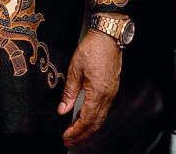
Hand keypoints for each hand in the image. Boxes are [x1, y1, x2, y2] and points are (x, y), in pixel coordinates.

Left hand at [58, 27, 121, 145]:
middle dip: (82, 135)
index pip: (87, 120)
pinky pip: (104, 109)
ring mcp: (112, 92)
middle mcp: (108, 96)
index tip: (65, 136)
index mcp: (98, 93)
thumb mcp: (75, 69)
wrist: (108, 36)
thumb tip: (62, 110)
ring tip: (76, 133)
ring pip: (101, 118)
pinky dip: (95, 118)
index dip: (75, 131)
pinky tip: (86, 117)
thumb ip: (69, 92)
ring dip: (89, 128)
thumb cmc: (92, 48)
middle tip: (69, 140)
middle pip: (96, 123)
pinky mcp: (113, 88)